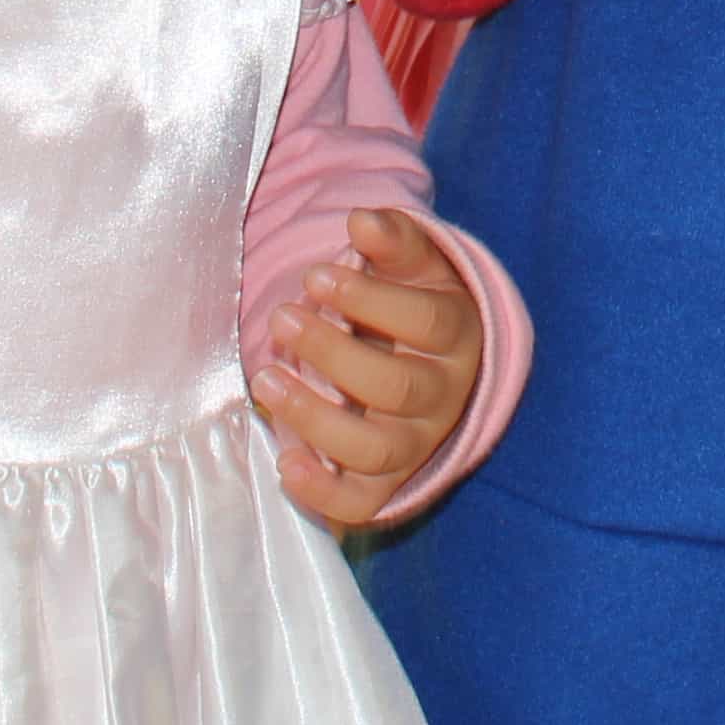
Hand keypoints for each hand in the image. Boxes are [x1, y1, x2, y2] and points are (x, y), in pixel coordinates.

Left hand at [256, 206, 490, 526]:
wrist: (432, 365)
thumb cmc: (412, 305)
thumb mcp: (414, 266)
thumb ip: (393, 240)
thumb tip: (362, 219)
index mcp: (458, 336)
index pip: (424, 321)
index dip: (369, 300)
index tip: (314, 276)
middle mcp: (445, 398)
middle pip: (395, 386)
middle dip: (332, 352)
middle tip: (280, 318)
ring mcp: (417, 446)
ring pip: (375, 449)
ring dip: (315, 417)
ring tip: (266, 379)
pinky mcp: (389, 485)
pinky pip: (362, 505)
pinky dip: (324, 493)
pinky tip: (285, 463)